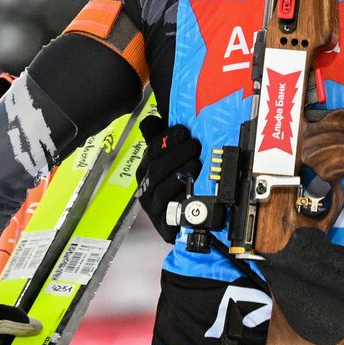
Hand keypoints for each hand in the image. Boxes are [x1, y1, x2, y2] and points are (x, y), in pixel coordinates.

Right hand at [136, 115, 202, 242]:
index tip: (184, 131)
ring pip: (163, 189)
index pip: (152, 152)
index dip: (167, 139)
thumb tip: (150, 119)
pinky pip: (171, 213)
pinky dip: (183, 198)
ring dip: (181, 173)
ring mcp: (154, 208)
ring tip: (197, 163)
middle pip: (157, 169)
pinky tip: (194, 188)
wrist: (184, 221)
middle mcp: (146, 189)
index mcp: (145, 170)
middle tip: (196, 145)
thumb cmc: (176, 186)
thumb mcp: (169, 161)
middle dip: (178, 154)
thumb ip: (162, 140)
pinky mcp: (165, 225)